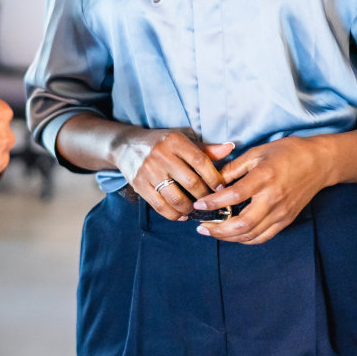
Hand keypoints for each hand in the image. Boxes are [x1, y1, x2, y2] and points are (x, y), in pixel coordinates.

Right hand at [113, 128, 233, 221]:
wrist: (126, 145)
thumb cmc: (161, 143)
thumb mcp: (181, 140)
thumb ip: (205, 149)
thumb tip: (230, 148)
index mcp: (175, 141)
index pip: (201, 162)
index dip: (214, 178)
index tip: (222, 188)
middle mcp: (161, 155)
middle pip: (191, 182)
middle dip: (205, 196)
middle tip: (212, 203)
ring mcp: (148, 171)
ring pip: (176, 198)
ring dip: (191, 209)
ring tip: (197, 210)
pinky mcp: (139, 185)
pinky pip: (160, 206)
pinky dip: (174, 215)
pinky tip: (182, 215)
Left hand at [192, 136, 332, 243]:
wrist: (319, 163)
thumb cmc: (288, 153)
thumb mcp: (258, 152)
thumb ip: (234, 167)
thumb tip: (213, 181)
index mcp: (264, 178)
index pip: (234, 196)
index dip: (213, 203)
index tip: (198, 205)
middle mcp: (273, 199)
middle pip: (242, 224)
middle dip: (218, 229)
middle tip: (201, 227)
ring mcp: (281, 213)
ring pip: (251, 235)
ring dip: (228, 237)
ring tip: (213, 232)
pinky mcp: (286, 220)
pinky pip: (262, 237)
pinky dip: (245, 239)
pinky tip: (233, 235)